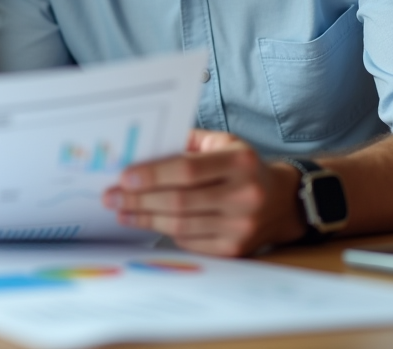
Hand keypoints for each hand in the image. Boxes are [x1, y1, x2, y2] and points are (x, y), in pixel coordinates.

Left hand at [102, 129, 302, 255]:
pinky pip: (190, 242)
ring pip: (181, 226)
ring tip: (121, 210)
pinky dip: (164, 232)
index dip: (152, 175)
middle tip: (111, 197)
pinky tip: (146, 222)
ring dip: (145, 218)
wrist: (282, 201)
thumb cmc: (241, 166)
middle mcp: (245, 195)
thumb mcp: (221, 143)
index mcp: (240, 161)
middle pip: (180, 201)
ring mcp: (241, 226)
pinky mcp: (235, 249)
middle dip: (139, 200)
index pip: (187, 170)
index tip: (124, 177)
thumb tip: (140, 151)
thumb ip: (185, 142)